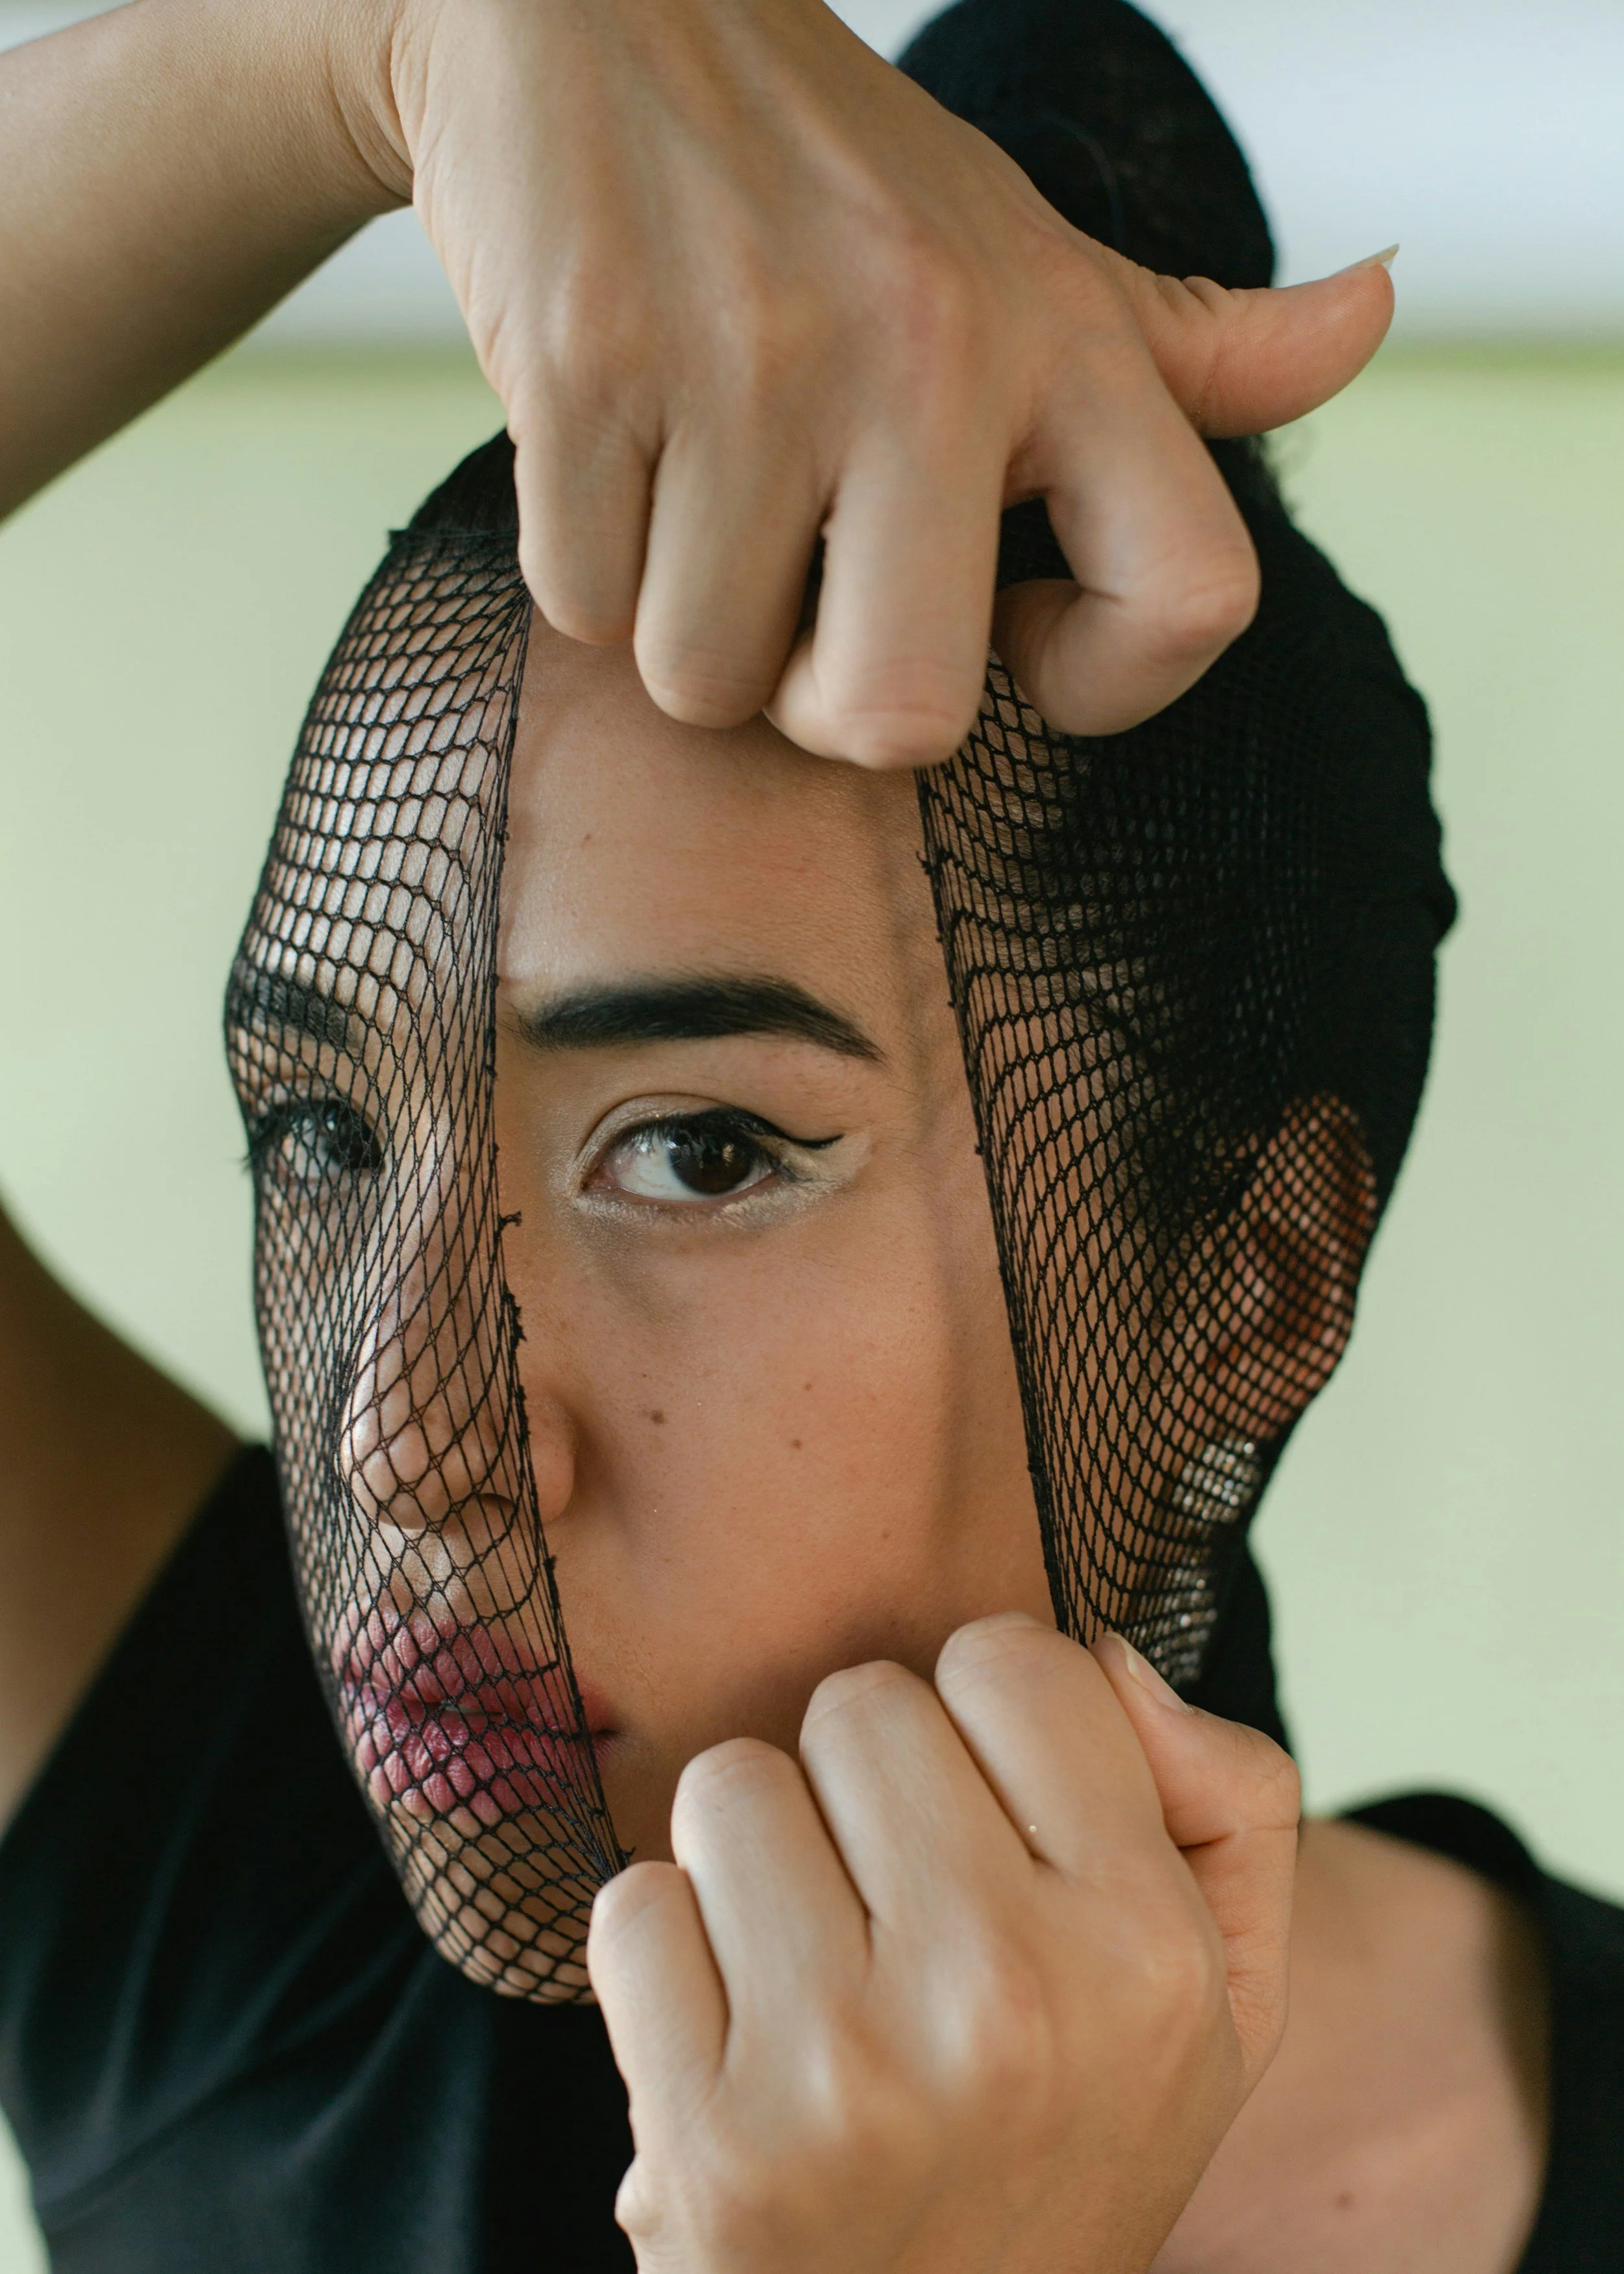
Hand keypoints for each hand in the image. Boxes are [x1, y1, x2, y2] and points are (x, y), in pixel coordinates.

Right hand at [357, 0, 1394, 763]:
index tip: (1014, 637)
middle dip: (820, 699)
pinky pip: (581, 605)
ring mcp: (752, 355)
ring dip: (685, 623)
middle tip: (799, 589)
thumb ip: (1196, 347)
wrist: (591, 11)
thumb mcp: (1032, 252)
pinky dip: (584, 562)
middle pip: (898, 720)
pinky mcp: (588, 359)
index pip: (1190, 601)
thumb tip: (1373, 317)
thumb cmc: (830, 179)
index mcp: (1065, 337)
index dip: (1102, 685)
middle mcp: (929, 346)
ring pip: (707, 682)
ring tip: (694, 486)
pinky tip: (612, 446)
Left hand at [587, 1614, 1300, 2273]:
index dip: (988, 1719)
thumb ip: (1223, 1797)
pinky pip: (632, 1905)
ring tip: (814, 1967)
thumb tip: (1108, 1651)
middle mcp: (1005, 2001)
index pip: (1009, 1658)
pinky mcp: (711, 2146)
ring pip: (731, 1784)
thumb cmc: (1071, 2148)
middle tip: (896, 1905)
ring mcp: (848, 2075)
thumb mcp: (1222, 1995)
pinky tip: (736, 2040)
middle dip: (865, 1783)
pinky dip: (669, 1957)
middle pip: (860, 1704)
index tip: (991, 1813)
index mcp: (1145, 1947)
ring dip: (757, 1858)